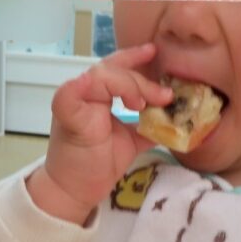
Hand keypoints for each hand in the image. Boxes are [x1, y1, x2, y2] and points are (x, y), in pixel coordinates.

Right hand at [27, 44, 171, 222]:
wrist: (76, 190)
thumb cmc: (98, 164)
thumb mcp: (132, 141)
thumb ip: (148, 126)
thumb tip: (175, 119)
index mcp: (98, 96)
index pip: (117, 67)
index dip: (135, 57)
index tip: (155, 52)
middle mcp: (84, 93)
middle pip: (113, 68)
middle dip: (142, 78)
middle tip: (165, 95)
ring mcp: (73, 101)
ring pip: (100, 74)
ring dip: (126, 84)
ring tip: (141, 104)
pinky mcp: (65, 113)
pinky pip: (73, 91)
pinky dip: (91, 87)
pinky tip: (116, 99)